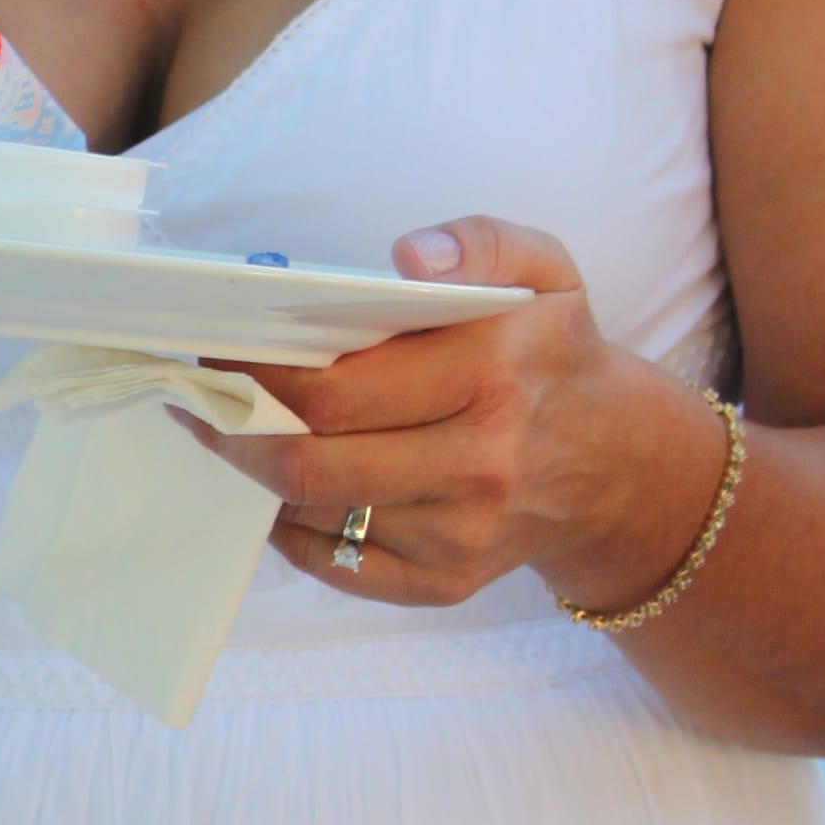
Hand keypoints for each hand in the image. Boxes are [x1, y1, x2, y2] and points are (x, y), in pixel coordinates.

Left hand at [202, 218, 730, 612]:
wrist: (619, 467)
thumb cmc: (557, 357)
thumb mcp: (545, 273)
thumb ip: (482, 242)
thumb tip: (408, 259)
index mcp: (494, 374)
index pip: (336, 389)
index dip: (258, 376)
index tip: (216, 351)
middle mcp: (479, 463)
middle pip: (309, 462)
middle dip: (237, 429)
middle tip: (206, 396)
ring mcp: (461, 533)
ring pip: (314, 513)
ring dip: (259, 474)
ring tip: (235, 432)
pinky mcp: (446, 582)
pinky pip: (336, 564)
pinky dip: (295, 528)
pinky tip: (287, 489)